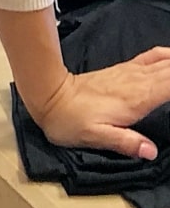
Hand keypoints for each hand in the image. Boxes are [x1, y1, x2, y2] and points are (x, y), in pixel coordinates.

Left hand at [30, 49, 169, 159]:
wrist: (49, 97)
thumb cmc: (71, 121)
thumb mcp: (95, 137)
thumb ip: (125, 142)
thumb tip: (151, 151)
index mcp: (137, 98)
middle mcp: (139, 81)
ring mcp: (132, 73)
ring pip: (167, 62)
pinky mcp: (125, 70)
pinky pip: (153, 57)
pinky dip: (169, 56)